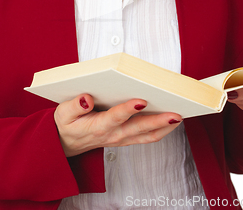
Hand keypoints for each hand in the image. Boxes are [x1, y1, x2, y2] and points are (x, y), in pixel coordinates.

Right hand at [54, 94, 181, 156]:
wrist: (65, 144)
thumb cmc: (66, 125)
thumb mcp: (62, 114)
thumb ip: (74, 105)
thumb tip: (87, 97)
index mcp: (97, 127)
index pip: (115, 118)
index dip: (128, 109)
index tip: (141, 100)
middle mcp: (113, 135)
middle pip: (138, 128)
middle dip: (158, 120)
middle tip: (176, 112)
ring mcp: (121, 139)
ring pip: (147, 135)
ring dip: (165, 127)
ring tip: (180, 115)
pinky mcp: (126, 139)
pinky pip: (147, 138)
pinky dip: (161, 130)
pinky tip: (172, 120)